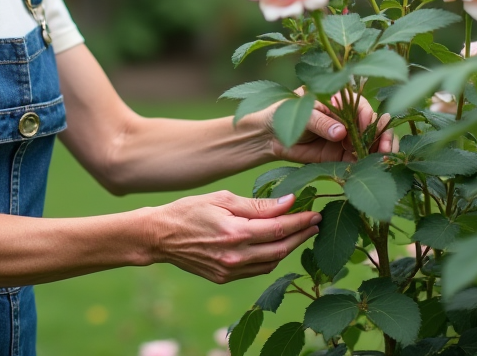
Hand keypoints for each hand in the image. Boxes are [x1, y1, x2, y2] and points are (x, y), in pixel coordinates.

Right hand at [147, 191, 320, 283]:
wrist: (160, 236)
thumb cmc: (190, 210)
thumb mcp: (223, 199)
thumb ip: (257, 205)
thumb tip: (288, 203)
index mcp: (235, 233)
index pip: (279, 229)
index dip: (301, 221)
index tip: (316, 213)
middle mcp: (235, 256)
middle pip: (281, 248)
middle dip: (301, 235)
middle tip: (316, 223)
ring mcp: (230, 270)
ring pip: (272, 262)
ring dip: (289, 248)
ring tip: (300, 233)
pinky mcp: (224, 277)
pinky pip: (257, 270)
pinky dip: (271, 258)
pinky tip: (276, 246)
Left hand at [262, 88, 396, 163]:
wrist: (269, 135)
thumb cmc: (284, 113)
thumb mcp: (302, 113)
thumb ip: (321, 122)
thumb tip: (341, 133)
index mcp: (339, 101)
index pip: (362, 107)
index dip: (368, 117)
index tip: (366, 126)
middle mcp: (347, 119)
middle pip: (373, 125)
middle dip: (383, 134)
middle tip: (385, 146)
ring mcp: (346, 138)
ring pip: (372, 143)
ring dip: (381, 149)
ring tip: (384, 157)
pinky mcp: (342, 156)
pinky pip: (360, 160)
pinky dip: (369, 163)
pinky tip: (373, 167)